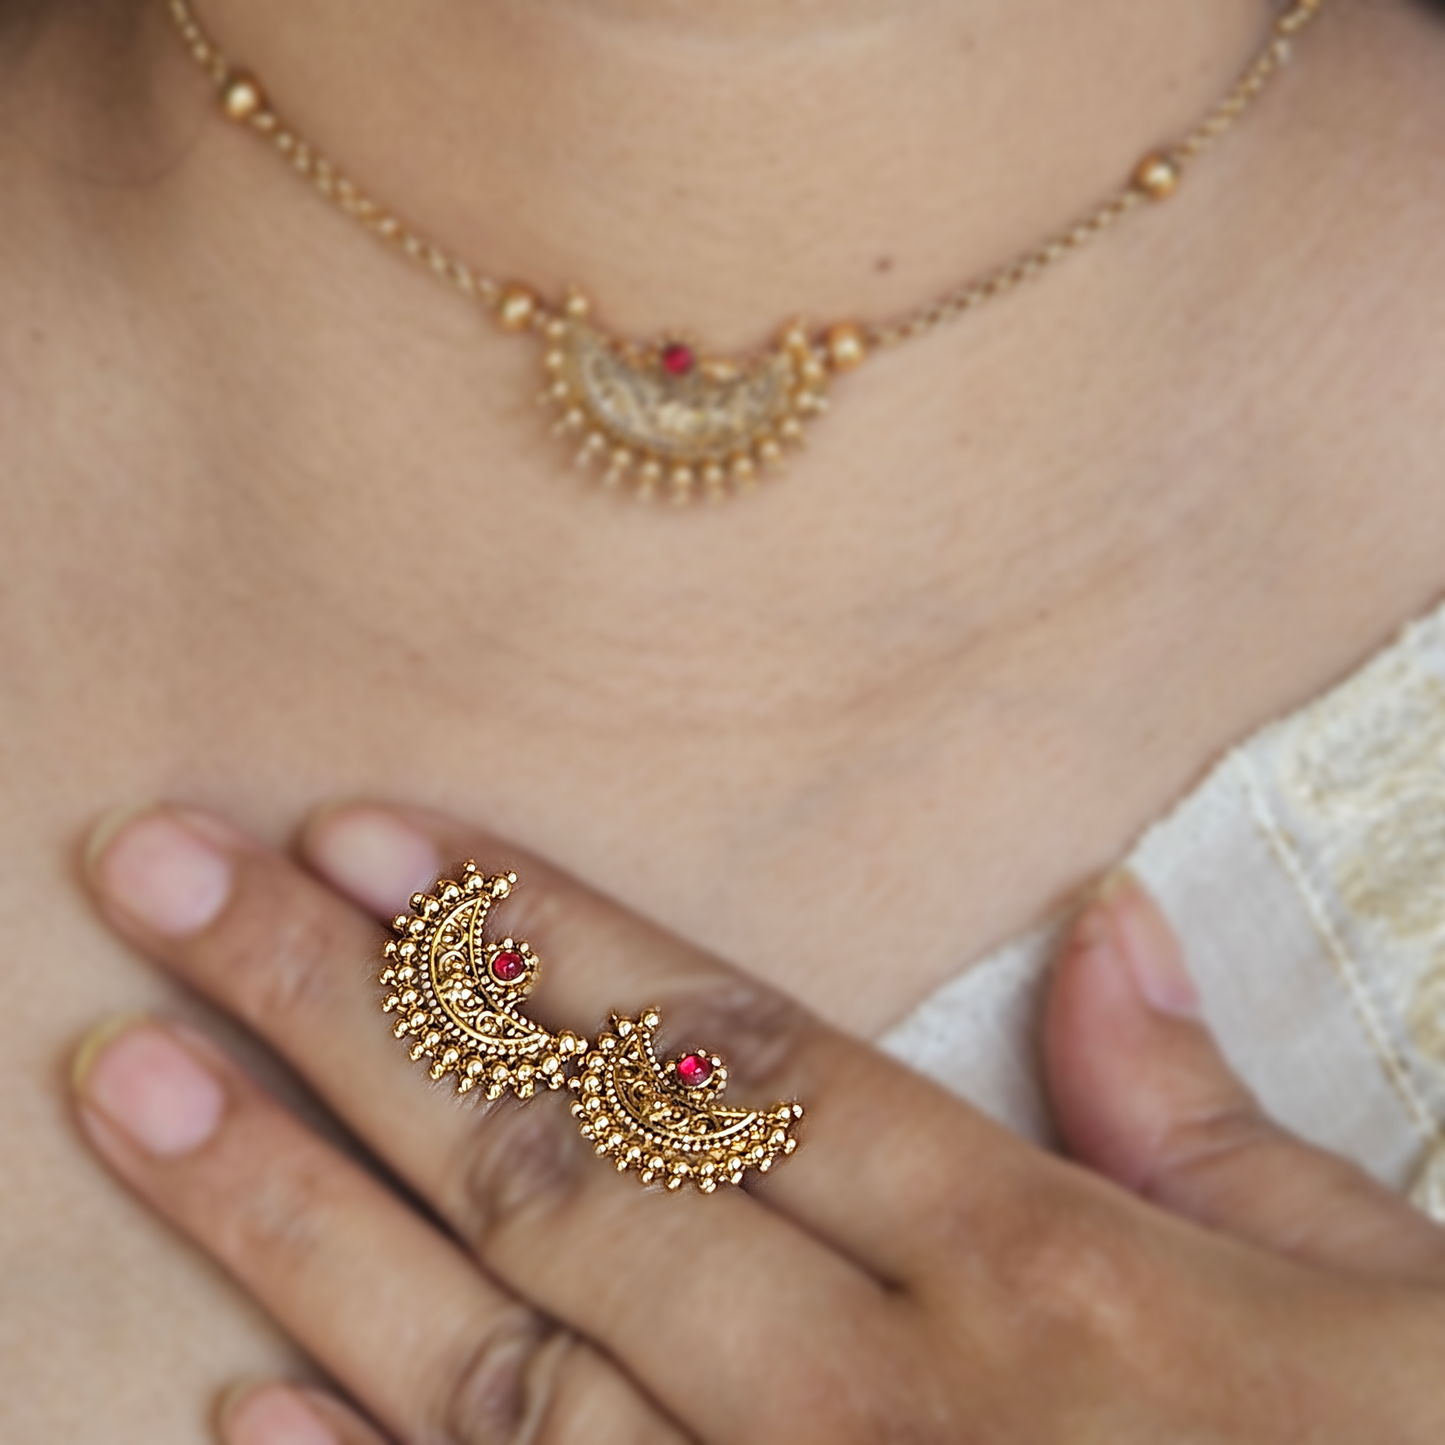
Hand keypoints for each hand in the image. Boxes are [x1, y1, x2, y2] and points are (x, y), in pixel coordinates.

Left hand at [73, 804, 1444, 1442]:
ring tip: (126, 1081)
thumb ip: (1209, 1127)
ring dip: (292, 1214)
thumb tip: (1108, 929)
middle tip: (164, 883)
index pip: (724, 1049)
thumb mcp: (1384, 1299)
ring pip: (496, 1360)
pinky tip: (233, 1398)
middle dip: (342, 1014)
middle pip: (561, 1168)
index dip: (536, 931)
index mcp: (1039, 1266)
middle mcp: (887, 1399)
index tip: (368, 835)